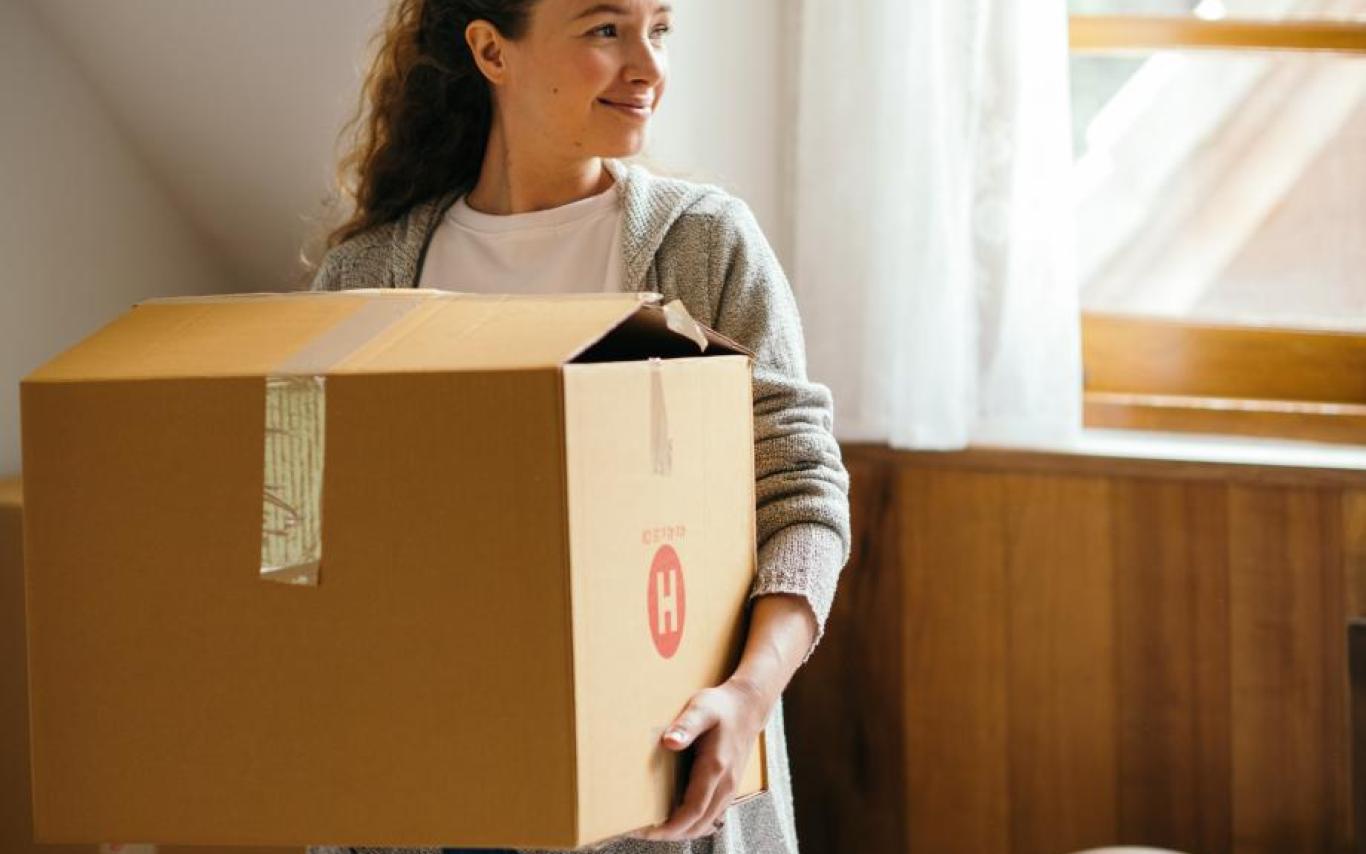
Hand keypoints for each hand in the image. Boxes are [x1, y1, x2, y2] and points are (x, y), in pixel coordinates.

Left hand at [628, 675, 773, 841]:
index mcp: (715, 768)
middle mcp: (725, 784)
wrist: (749, 706)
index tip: (647, 831)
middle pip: (698, 825)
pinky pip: (711, 815)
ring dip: (681, 831)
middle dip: (671, 834)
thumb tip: (668, 742)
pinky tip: (676, 817)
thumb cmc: (722, 706)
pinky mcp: (729, 786)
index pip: (692, 811)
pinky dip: (693, 823)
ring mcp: (729, 788)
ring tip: (655, 827)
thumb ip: (685, 726)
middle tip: (642, 832)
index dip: (669, 827)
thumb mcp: (701, 708)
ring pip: (706, 823)